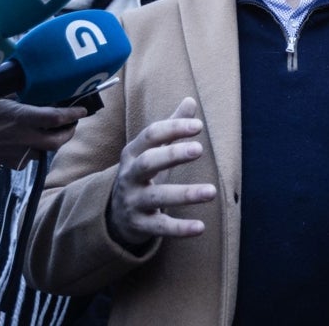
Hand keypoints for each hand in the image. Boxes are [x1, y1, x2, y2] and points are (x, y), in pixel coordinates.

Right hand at [0, 99, 86, 167]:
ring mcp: (19, 153)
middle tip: (72, 124)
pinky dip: (33, 151)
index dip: (72, 114)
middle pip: (57, 141)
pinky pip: (30, 158)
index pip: (55, 118)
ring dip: (51, 142)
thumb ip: (25, 100)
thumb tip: (42, 91)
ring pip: (45, 151)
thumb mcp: (5, 98)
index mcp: (22, 117)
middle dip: (69, 133)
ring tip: (51, 133)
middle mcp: (24, 137)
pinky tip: (29, 143)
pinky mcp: (13, 164)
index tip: (83, 111)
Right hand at [107, 97, 216, 247]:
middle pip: (147, 162)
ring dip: (185, 194)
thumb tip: (190, 100)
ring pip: (157, 197)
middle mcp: (129, 176)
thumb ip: (171, 127)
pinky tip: (201, 227)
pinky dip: (179, 228)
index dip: (173, 128)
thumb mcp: (152, 151)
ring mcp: (132, 201)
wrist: (115, 214)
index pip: (150, 135)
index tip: (199, 126)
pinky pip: (159, 227)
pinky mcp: (139, 225)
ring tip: (213, 192)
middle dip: (172, 155)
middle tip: (200, 149)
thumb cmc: (143, 174)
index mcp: (133, 153)